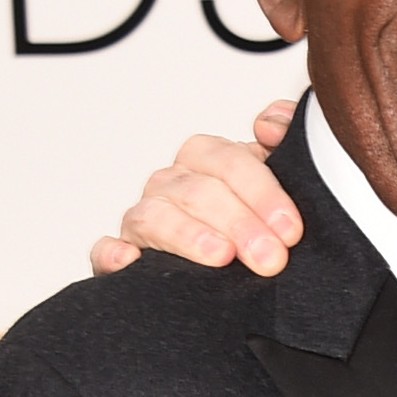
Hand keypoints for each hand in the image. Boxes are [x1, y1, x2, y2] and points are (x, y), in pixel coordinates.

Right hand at [90, 98, 303, 277]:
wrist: (241, 271)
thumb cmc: (259, 224)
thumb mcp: (283, 181)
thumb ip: (285, 146)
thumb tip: (270, 126)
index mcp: (208, 160)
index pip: (230, 161)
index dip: (262, 193)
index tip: (290, 229)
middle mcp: (173, 183)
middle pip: (198, 191)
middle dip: (238, 222)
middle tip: (271, 256)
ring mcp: (146, 218)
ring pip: (156, 216)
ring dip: (188, 236)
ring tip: (220, 256)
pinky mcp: (124, 255)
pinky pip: (106, 250)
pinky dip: (113, 253)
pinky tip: (130, 260)